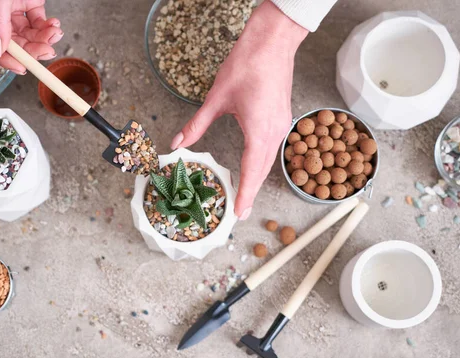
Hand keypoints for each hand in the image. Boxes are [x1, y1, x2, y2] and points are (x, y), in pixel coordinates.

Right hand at [0, 0, 62, 73]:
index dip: (6, 58)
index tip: (22, 68)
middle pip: (14, 42)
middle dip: (32, 49)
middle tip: (47, 51)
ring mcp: (13, 10)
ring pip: (29, 35)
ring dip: (44, 39)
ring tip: (55, 33)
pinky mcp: (30, 4)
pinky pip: (39, 23)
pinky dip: (48, 27)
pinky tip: (55, 25)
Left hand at [170, 1, 307, 219]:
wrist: (272, 43)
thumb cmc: (246, 66)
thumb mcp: (216, 99)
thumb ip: (196, 125)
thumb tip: (176, 143)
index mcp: (258, 130)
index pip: (251, 171)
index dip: (245, 194)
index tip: (239, 212)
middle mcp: (274, 132)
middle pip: (262, 170)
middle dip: (251, 192)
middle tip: (241, 212)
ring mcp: (282, 125)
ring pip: (269, 160)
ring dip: (257, 178)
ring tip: (245, 195)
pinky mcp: (282, 118)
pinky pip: (273, 147)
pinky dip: (262, 162)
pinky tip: (254, 166)